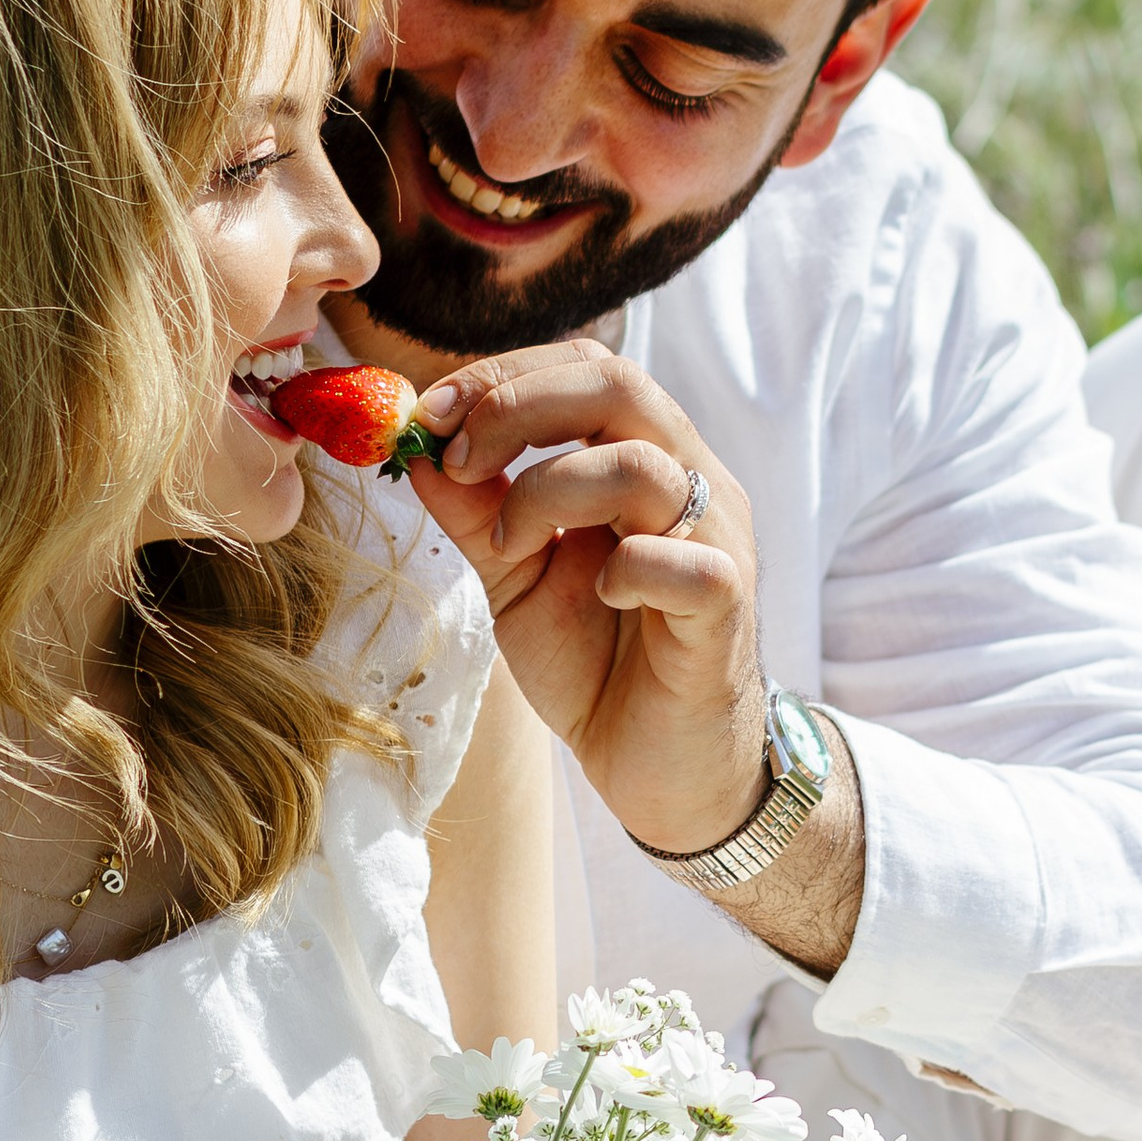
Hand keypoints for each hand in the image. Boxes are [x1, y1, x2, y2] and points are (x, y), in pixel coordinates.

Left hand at [407, 344, 768, 859]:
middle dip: (517, 405)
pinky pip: (684, 561)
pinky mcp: (725, 608)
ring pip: (641, 464)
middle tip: (458, 457)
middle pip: (618, 384)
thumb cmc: (598, 665)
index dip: (501, 376)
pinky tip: (601, 596)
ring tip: (511, 546)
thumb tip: (416, 452)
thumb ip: (475, 515)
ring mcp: (716, 541)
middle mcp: (689, 483)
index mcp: (643, 460)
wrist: (661, 770)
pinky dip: (626, 568)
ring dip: (549, 490)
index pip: (584, 370)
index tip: (427, 416)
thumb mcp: (516, 580)